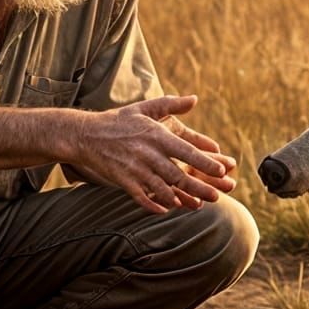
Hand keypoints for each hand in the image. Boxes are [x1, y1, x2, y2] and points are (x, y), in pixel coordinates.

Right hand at [65, 95, 236, 214]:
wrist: (85, 135)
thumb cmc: (118, 121)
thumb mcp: (144, 108)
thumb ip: (170, 104)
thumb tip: (194, 99)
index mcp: (155, 135)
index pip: (186, 151)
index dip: (205, 162)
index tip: (222, 170)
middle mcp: (147, 153)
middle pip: (178, 175)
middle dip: (199, 187)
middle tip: (217, 196)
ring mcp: (135, 169)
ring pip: (163, 189)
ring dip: (181, 199)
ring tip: (197, 205)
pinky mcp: (123, 181)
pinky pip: (142, 197)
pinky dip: (155, 205)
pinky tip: (167, 209)